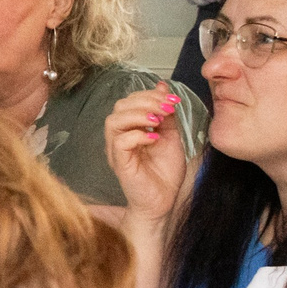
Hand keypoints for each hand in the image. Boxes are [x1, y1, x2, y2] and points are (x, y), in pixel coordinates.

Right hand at [103, 86, 190, 225]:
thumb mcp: (172, 135)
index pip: (130, 101)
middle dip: (146, 102)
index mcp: (130, 128)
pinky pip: (120, 142)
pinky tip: (155, 138)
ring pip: (114, 121)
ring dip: (139, 115)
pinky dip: (138, 135)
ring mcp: (117, 150)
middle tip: (167, 109)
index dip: (149, 95)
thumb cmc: (165, 171)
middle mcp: (119, 137)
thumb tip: (162, 86)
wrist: (164, 200)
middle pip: (120, 107)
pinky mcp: (120, 163)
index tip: (172, 100)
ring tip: (159, 121)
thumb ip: (166, 113)